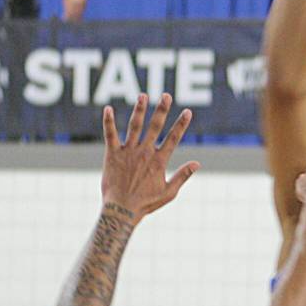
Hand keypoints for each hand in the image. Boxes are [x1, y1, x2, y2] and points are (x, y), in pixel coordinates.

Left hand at [101, 93, 199, 222]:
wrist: (121, 209)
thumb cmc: (146, 203)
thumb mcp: (169, 192)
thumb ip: (183, 176)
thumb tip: (197, 163)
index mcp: (159, 161)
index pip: (173, 138)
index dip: (181, 124)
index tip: (187, 112)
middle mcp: (144, 153)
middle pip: (155, 127)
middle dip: (162, 110)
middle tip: (166, 95)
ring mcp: (128, 152)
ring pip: (135, 126)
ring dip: (140, 110)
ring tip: (143, 95)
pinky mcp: (112, 154)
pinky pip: (110, 135)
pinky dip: (109, 122)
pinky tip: (108, 109)